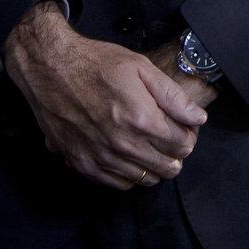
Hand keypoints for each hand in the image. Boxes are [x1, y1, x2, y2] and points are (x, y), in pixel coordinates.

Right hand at [3, 0, 206, 189]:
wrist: (50, 68)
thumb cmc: (94, 63)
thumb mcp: (140, 67)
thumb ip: (172, 96)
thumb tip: (197, 118)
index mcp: (141, 118)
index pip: (182, 145)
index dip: (187, 136)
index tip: (183, 128)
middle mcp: (122, 144)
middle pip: (167, 166)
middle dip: (174, 153)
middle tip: (168, 136)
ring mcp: (101, 157)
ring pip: (145, 179)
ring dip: (153, 165)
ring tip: (148, 145)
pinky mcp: (83, 164)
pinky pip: (119, 184)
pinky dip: (130, 174)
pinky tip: (128, 155)